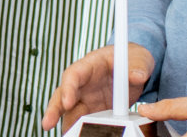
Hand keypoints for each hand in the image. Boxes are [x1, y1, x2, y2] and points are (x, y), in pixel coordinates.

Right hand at [40, 43, 154, 131]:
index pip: (73, 74)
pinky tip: (81, 136)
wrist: (135, 68)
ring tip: (67, 136)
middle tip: (47, 124)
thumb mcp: (139, 58)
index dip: (68, 88)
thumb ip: (138, 65)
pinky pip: (84, 122)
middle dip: (54, 109)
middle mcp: (83, 83)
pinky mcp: (93, 111)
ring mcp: (86, 99)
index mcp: (90, 65)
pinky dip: (81, 130)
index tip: (67, 102)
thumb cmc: (132, 59)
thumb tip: (137, 75)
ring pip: (70, 112)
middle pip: (62, 95)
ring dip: (67, 124)